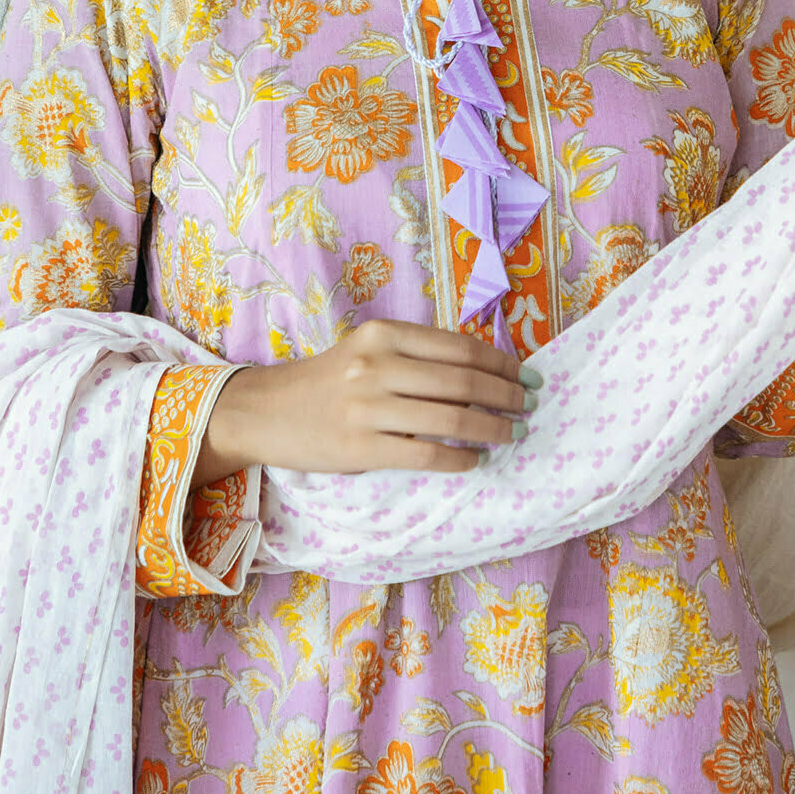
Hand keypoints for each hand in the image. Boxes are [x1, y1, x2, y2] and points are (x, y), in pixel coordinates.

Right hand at [191, 318, 535, 486]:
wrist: (266, 411)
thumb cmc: (328, 380)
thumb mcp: (369, 350)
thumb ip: (416, 356)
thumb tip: (485, 373)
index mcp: (384, 333)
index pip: (459, 347)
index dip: (501, 363)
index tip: (524, 374)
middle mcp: (377, 364)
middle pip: (463, 381)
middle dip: (505, 395)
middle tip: (528, 405)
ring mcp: (368, 407)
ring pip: (451, 418)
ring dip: (492, 428)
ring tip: (511, 433)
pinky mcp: (360, 447)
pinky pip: (426, 454)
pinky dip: (459, 458)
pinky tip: (474, 459)